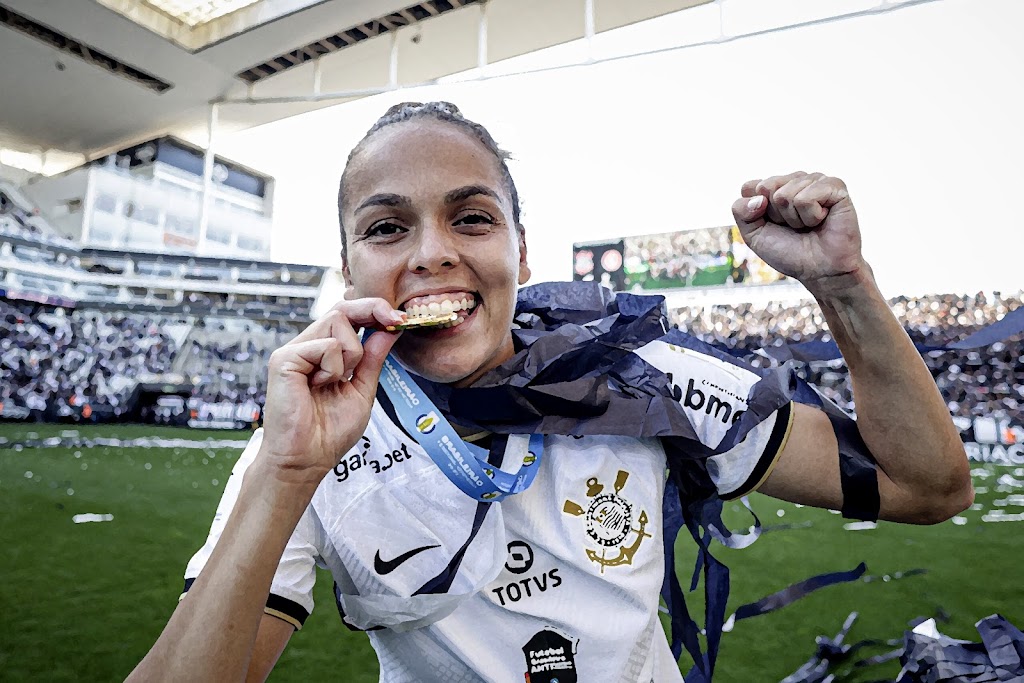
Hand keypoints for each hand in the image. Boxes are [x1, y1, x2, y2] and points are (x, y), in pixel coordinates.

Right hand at [258, 298, 403, 486]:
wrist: (306, 460)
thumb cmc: (328, 433)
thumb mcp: (362, 390)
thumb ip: (373, 359)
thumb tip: (390, 330)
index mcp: (323, 353)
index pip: (347, 316)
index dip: (373, 310)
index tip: (400, 319)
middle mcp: (307, 346)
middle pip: (342, 308)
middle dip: (373, 310)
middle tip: (396, 321)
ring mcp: (293, 350)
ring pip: (337, 321)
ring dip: (352, 353)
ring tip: (336, 381)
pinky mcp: (283, 359)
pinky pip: (326, 346)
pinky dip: (333, 368)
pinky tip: (319, 386)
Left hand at [731, 172, 866, 287]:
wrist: (819, 271)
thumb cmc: (790, 252)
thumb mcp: (754, 235)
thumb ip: (741, 211)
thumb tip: (759, 196)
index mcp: (776, 187)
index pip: (749, 187)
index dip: (756, 212)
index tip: (775, 225)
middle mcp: (795, 180)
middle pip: (766, 187)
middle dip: (776, 215)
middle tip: (794, 227)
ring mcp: (815, 180)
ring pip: (785, 194)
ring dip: (795, 219)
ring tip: (809, 225)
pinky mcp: (835, 186)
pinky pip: (806, 198)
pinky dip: (810, 216)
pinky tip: (822, 220)